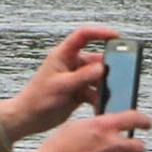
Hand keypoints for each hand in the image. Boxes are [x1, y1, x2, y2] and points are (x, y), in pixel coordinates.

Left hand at [0, 24, 119, 140]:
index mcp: (63, 55)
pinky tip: (104, 105)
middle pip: (95, 60)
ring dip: (105, 86)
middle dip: (108, 67)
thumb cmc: (38, 98)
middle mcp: (70, 64)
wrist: (30, 119)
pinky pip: (95, 92)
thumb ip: (82, 76)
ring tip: (113, 94)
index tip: (117, 36)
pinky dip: (100, 98)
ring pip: (97, 78)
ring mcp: (76, 79)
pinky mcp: (79, 93)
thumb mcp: (61, 86)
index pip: (83, 36)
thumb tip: (102, 68)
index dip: (100, 33)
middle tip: (122, 73)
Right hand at [38, 109, 150, 151]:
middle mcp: (112, 144)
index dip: (143, 120)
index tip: (147, 123)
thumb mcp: (79, 125)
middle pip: (139, 146)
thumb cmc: (59, 145)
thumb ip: (98, 126)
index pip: (134, 119)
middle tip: (131, 144)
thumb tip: (109, 127)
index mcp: (103, 126)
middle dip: (137, 145)